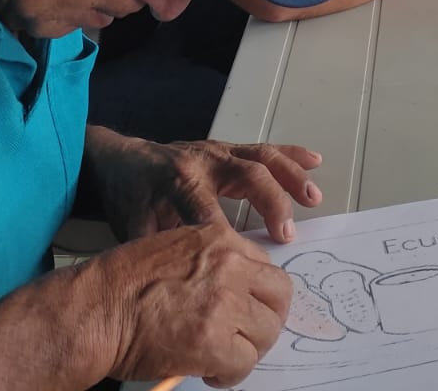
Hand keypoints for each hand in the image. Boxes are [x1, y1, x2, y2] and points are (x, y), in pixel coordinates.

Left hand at [84, 128, 322, 243]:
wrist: (121, 161)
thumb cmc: (131, 199)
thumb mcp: (133, 229)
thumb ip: (157, 253)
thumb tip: (180, 289)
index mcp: (179, 183)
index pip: (209, 209)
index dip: (229, 235)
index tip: (249, 262)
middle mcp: (204, 163)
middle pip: (246, 176)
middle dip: (270, 202)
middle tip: (287, 234)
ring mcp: (220, 152)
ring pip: (261, 158)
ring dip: (291, 177)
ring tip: (313, 199)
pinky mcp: (229, 149)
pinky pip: (264, 149)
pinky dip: (291, 154)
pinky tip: (315, 161)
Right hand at [95, 222, 290, 387]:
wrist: (94, 309)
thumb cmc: (121, 283)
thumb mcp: (175, 249)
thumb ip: (211, 261)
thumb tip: (237, 288)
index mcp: (220, 239)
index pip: (266, 267)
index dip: (260, 295)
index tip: (252, 310)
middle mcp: (229, 266)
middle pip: (279, 297)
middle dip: (267, 321)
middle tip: (248, 337)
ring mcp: (224, 304)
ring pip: (266, 333)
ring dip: (248, 350)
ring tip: (223, 357)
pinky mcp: (213, 342)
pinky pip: (244, 364)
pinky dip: (230, 375)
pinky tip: (210, 372)